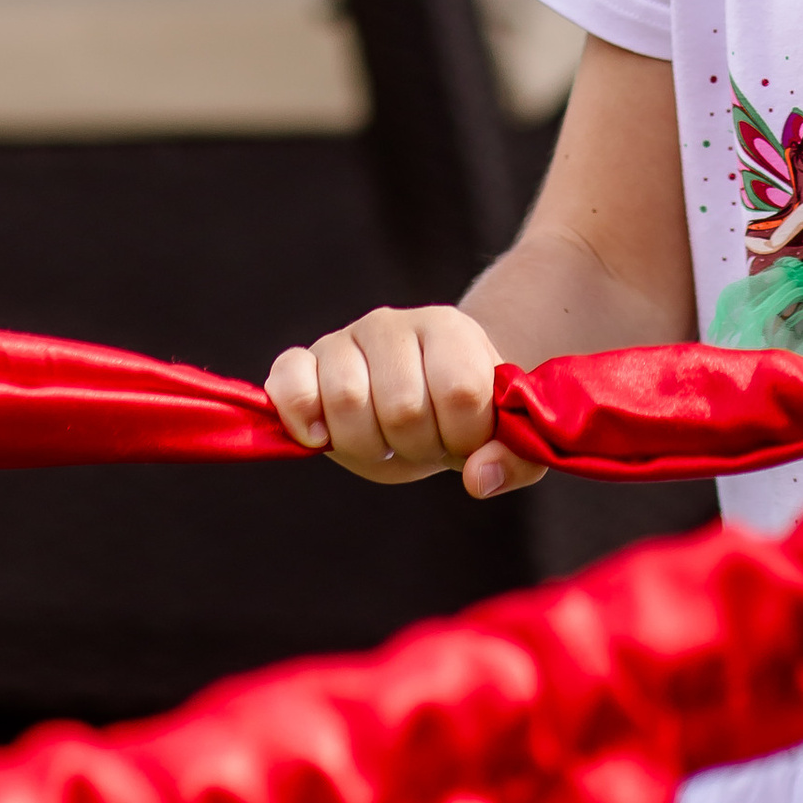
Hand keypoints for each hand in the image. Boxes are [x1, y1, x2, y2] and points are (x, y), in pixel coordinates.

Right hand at [264, 303, 541, 497]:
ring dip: (366, 444)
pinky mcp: (303, 362)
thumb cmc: (465, 417)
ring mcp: (345, 339)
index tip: (463, 439)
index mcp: (450, 330)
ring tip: (382, 438)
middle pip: (402, 407)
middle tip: (421, 440)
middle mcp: (394, 324)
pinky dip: (299, 414)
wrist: (421, 399)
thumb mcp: (503, 437)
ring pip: (346, 399)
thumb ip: (513, 459)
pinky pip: (289, 379)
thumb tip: (477, 479)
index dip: (463, 436)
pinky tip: (320, 437)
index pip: (459, 391)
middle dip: (415, 446)